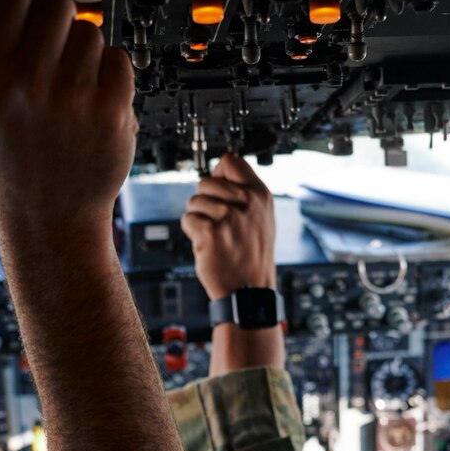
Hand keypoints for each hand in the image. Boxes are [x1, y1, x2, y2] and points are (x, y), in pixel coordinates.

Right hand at [0, 0, 136, 249]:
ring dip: (80, 48)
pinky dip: (108, 72)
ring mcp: (74, 95)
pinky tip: (87, 98)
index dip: (17, 1)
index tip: (18, 20)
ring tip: (65, 84)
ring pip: (89, 28)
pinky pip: (118, 57)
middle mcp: (28, 81)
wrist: (48, 219)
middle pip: (55, 1)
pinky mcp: (111, 109)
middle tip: (45, 50)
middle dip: (51, 19)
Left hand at [182, 152, 276, 298]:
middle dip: (204, 199)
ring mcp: (229, 217)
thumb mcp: (262, 218)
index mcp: (260, 195)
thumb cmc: (252, 257)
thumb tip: (221, 169)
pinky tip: (207, 244)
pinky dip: (191, 232)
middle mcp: (246, 203)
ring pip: (194, 201)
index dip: (218, 173)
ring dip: (197, 218)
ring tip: (214, 234)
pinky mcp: (211, 232)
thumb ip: (245, 193)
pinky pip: (188, 219)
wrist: (248, 290)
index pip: (230, 160)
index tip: (218, 188)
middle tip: (215, 220)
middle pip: (205, 180)